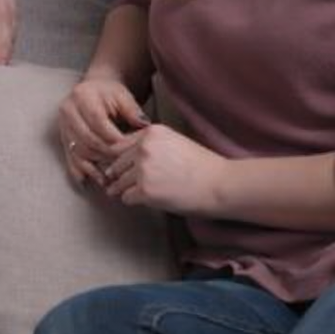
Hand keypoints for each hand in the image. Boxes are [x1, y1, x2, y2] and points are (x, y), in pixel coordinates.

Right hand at [57, 77, 148, 187]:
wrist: (94, 90)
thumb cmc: (110, 93)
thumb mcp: (123, 96)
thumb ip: (133, 111)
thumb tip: (144, 126)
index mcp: (82, 96)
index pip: (98, 122)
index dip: (114, 138)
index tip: (129, 151)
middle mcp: (68, 111)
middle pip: (87, 139)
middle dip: (106, 154)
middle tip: (123, 166)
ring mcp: (63, 125)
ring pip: (79, 151)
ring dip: (94, 166)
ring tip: (110, 178)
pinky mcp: (63, 137)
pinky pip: (70, 157)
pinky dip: (79, 170)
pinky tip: (89, 181)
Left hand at [102, 124, 228, 215]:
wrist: (220, 184)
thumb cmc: (202, 166)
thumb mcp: (174, 142)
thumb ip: (150, 144)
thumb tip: (125, 157)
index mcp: (151, 132)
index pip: (120, 146)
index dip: (119, 159)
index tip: (118, 167)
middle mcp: (144, 148)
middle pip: (116, 164)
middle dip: (117, 175)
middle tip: (114, 183)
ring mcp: (143, 169)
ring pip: (119, 182)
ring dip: (122, 189)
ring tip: (125, 193)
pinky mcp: (145, 190)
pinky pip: (126, 197)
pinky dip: (132, 201)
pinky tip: (142, 200)